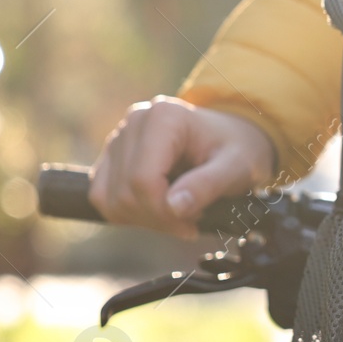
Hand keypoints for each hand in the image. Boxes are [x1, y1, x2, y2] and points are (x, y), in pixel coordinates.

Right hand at [89, 96, 276, 237]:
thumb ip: (208, 185)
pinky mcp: (112, 156)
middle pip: (125, 191)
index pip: (143, 179)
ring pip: (109, 198)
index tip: (191, 224)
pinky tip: (158, 210)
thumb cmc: (240, 149)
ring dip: (143, 218)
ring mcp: (119, 138)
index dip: (163, 212)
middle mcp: (135, 122)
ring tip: (178, 214)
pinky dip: (128, 213)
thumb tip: (174, 207)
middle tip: (190, 221)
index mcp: (164, 117)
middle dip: (157, 218)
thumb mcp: (238, 167)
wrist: (234, 139)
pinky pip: (102, 196)